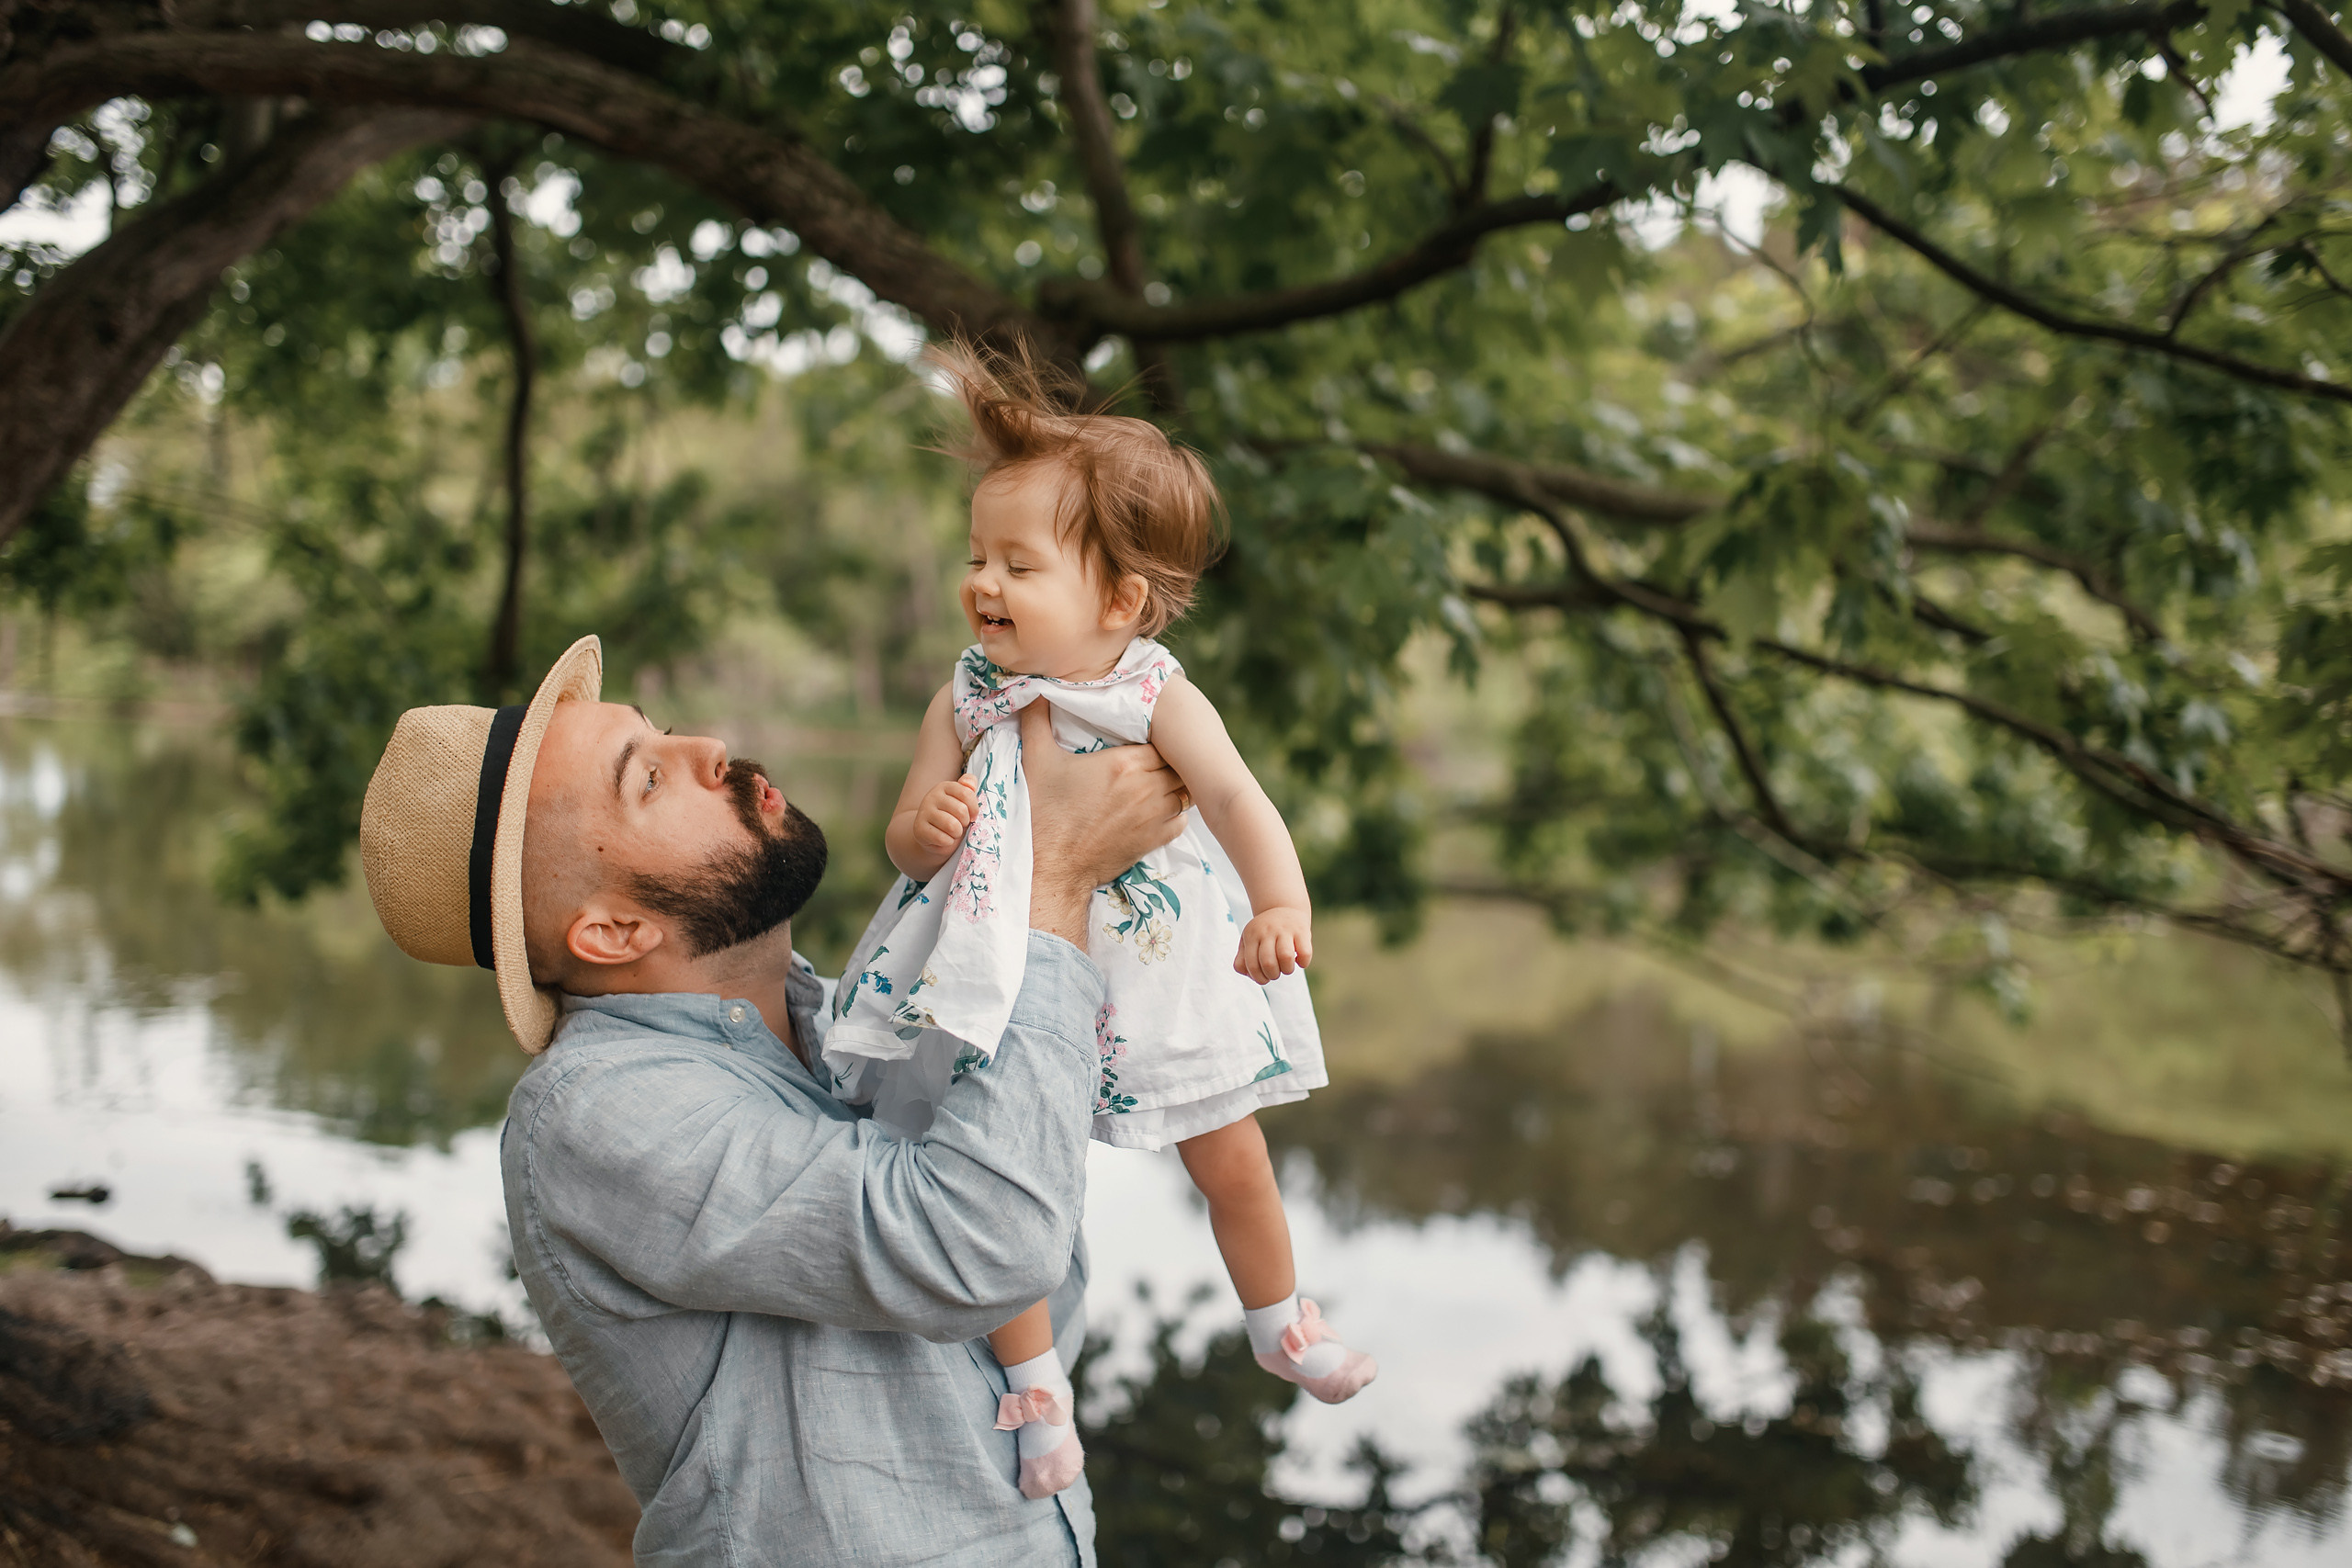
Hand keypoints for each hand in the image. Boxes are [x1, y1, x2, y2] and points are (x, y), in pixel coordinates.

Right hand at [915, 774, 978, 859]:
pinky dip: (948, 842)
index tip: (973, 816)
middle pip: (961, 810)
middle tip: (961, 824)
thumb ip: (969, 788)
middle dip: (966, 822)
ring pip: (952, 825)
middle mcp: (932, 796)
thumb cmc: (952, 816)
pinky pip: (942, 838)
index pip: (967, 794)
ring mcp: (924, 812)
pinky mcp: (919, 828)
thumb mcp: (963, 801)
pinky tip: (945, 839)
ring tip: (954, 832)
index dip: (974, 809)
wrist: (931, 834)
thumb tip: (971, 785)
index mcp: (945, 787)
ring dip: (957, 833)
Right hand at [1023, 701, 1186, 941]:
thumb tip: (1034, 691)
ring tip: (1160, 779)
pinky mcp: (1155, 840)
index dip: (1158, 738)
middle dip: (1169, 759)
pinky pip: (1182, 819)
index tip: (1146, 738)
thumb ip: (1037, 719)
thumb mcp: (1036, 759)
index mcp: (1125, 763)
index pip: (1163, 741)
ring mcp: (1155, 816)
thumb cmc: (1043, 812)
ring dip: (1176, 784)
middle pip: (1178, 765)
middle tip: (1155, 757)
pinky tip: (1159, 807)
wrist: (1051, 866)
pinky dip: (1176, 811)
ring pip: (1185, 791)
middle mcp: (1147, 788)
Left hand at [1234, 907, 1311, 983]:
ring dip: (1287, 970)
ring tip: (1287, 967)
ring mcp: (1285, 929)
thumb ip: (1242, 960)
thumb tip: (1250, 975)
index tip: (1264, 977)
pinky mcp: (1302, 930)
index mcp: (1251, 935)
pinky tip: (1299, 960)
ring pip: (1286, 957)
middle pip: (1268, 963)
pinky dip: (1303, 963)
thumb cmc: (1264, 932)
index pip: (1252, 965)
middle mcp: (1267, 931)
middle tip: (1276, 972)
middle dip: (1273, 975)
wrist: (1283, 906)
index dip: (1259, 978)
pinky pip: (1305, 953)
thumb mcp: (1248, 940)